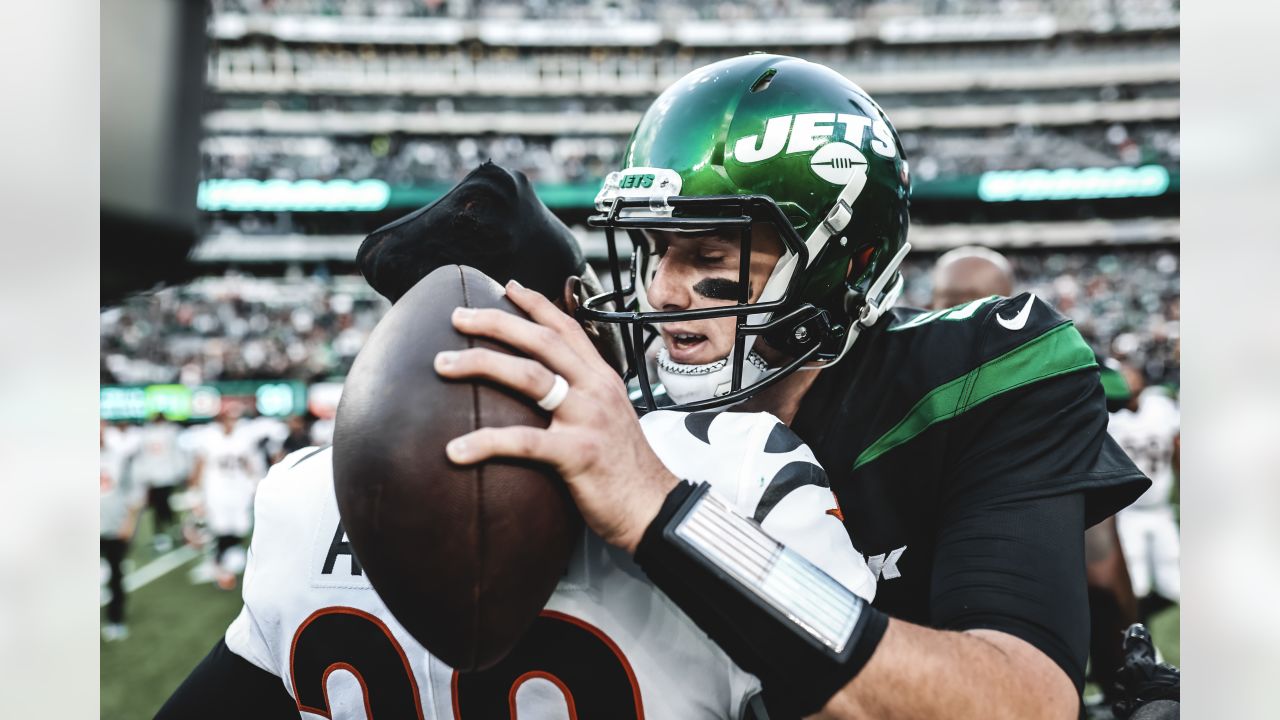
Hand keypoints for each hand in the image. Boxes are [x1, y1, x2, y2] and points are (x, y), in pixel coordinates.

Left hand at [435, 279, 678, 553]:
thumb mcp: (610, 418)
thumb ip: (583, 396)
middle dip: (497, 322)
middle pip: (542, 341)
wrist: (653, 507)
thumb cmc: (625, 469)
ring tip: (442, 364)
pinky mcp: (577, 454)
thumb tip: (547, 390)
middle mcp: (596, 390)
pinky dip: (485, 442)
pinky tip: (455, 450)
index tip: (507, 286)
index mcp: (602, 379)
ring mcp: (588, 419)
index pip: (568, 328)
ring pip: (530, 377)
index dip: (537, 304)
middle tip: (458, 317)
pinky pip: (523, 442)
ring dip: (481, 364)